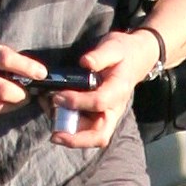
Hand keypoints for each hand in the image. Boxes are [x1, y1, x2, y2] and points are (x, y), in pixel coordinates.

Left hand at [59, 29, 159, 148]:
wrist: (135, 59)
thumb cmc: (122, 53)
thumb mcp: (113, 47)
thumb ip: (100, 55)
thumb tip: (85, 62)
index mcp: (119, 90)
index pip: (100, 102)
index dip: (77, 102)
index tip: (58, 95)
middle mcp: (114, 108)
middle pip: (100, 135)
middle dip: (77, 139)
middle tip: (55, 136)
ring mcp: (107, 114)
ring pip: (91, 136)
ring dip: (70, 135)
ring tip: (50, 121)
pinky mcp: (99, 116)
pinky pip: (85, 129)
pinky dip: (69, 128)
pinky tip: (54, 114)